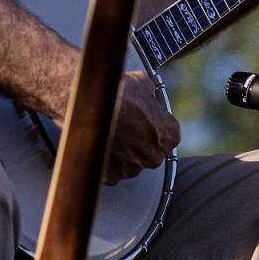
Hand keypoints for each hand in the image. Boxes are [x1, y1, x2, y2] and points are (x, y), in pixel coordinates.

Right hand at [105, 70, 179, 184]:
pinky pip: (110, 171)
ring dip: (122, 153)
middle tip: (125, 127)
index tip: (144, 120)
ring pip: (130, 163)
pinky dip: (105, 161)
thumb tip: (147, 93)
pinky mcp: (111, 176)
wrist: (89, 107)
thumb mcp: (142, 83)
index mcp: (169, 135)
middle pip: (150, 152)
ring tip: (109, 135)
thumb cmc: (117, 95)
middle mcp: (154, 156)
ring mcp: (132, 169)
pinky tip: (98, 146)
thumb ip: (150, 94)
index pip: (168, 135)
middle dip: (139, 142)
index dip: (154, 126)